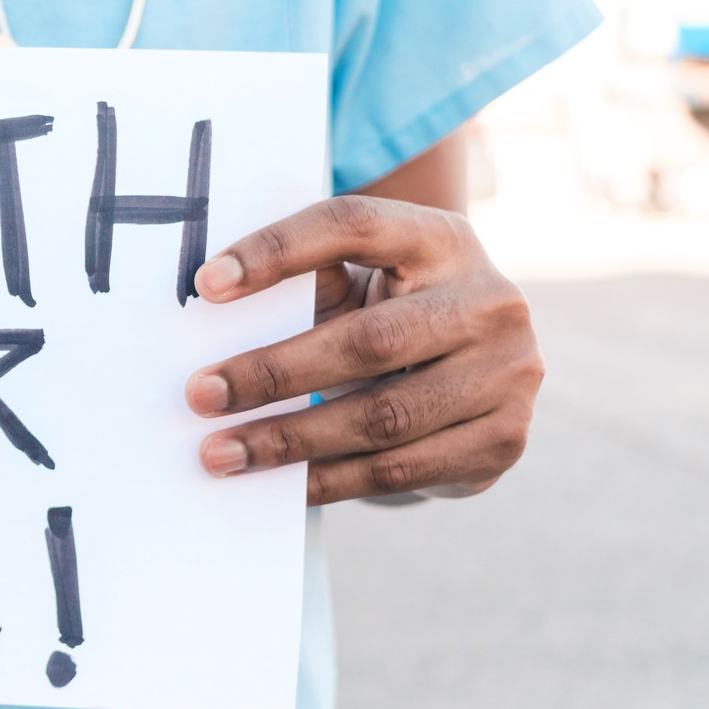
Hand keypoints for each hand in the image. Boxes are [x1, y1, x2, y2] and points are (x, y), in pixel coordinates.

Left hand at [184, 196, 541, 504]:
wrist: (477, 373)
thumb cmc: (392, 314)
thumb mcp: (363, 283)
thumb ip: (310, 285)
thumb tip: (214, 298)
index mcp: (440, 238)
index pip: (352, 226)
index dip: (277, 251)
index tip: (205, 285)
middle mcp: (488, 300)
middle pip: (369, 340)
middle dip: (273, 372)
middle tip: (200, 394)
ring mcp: (507, 373)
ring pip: (382, 417)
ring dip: (290, 440)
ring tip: (220, 452)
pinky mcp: (504, 439)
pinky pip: (401, 469)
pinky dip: (330, 478)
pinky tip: (280, 482)